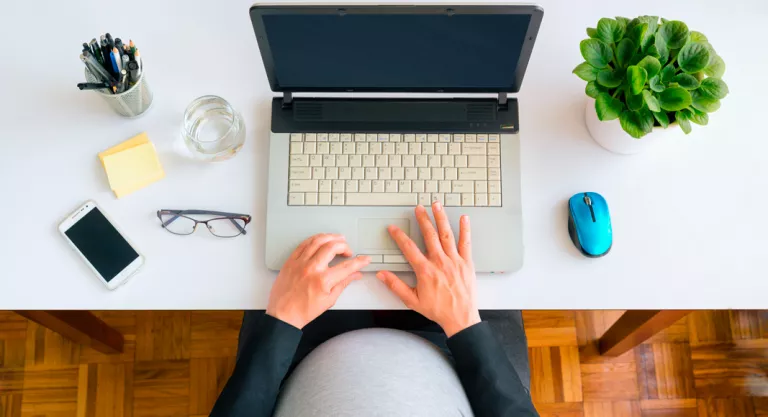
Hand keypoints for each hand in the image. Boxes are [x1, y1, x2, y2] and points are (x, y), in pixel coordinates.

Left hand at [267, 234, 370, 328]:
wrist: (283, 315)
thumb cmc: (303, 311)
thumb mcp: (329, 300)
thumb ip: (343, 283)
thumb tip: (354, 275)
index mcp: (323, 280)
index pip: (347, 266)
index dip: (359, 261)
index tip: (364, 259)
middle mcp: (311, 268)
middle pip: (332, 247)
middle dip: (344, 246)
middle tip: (348, 251)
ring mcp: (300, 263)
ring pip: (317, 241)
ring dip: (330, 237)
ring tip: (337, 239)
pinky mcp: (290, 261)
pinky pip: (303, 244)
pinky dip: (314, 239)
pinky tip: (320, 241)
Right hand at [376, 202, 479, 336]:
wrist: (460, 318)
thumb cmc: (438, 310)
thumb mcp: (412, 300)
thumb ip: (395, 286)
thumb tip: (382, 275)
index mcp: (425, 271)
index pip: (409, 248)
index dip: (399, 236)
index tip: (394, 228)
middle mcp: (440, 262)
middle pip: (429, 235)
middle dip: (423, 219)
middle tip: (418, 208)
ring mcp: (454, 261)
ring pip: (446, 235)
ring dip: (441, 218)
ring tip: (437, 205)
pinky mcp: (466, 263)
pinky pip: (466, 243)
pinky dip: (465, 230)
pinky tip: (464, 218)